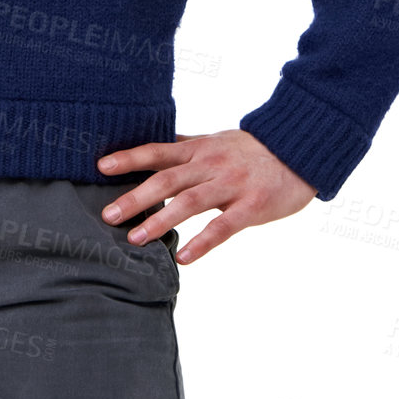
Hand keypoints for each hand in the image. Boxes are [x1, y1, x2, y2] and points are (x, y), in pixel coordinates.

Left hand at [95, 129, 317, 264]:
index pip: (157, 151)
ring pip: (190, 202)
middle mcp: (210, 165)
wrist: (298, 151)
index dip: (129, 158)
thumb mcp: (214, 141)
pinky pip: (224, 226)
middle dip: (135, 197)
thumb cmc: (251, 150)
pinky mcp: (252, 206)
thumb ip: (185, 146)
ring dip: (160, 221)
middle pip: (166, 179)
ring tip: (135, 238)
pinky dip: (202, 242)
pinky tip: (184, 257)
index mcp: (198, 149)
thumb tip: (152, 147)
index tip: (100, 167)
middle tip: (108, 215)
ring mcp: (231, 185)